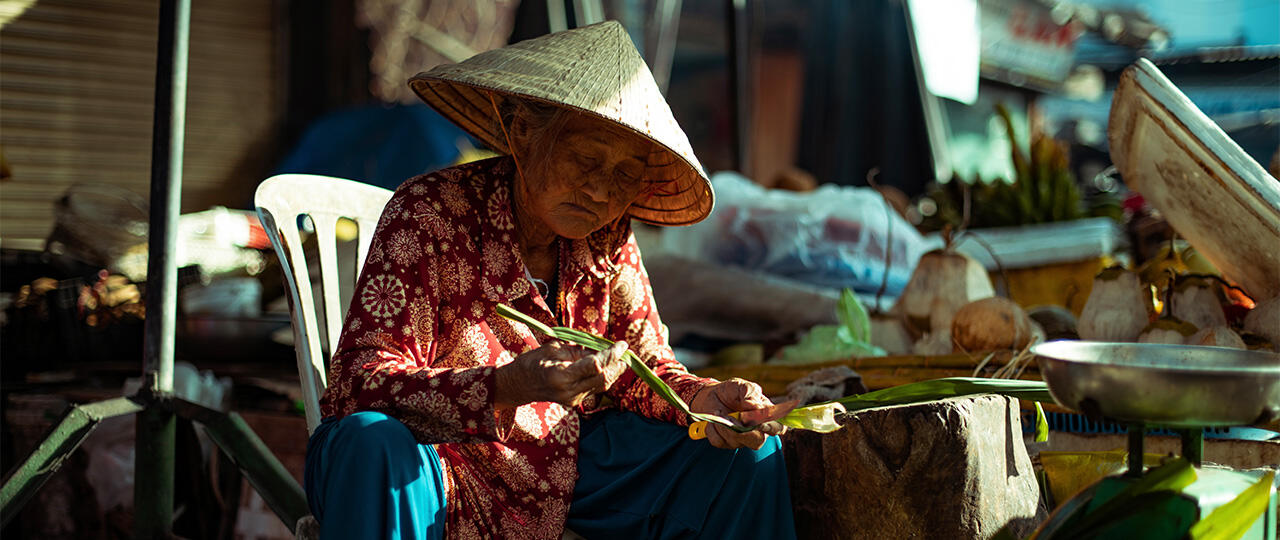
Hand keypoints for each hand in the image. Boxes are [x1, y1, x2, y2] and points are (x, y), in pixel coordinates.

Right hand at [494, 341, 629, 408]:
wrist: (518, 386)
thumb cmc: (532, 363)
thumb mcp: (553, 349)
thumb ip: (578, 349)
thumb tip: (600, 346)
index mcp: (561, 376)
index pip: (595, 365)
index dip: (611, 354)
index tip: (622, 344)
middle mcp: (569, 391)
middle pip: (603, 378)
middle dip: (618, 364)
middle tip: (626, 351)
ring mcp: (573, 399)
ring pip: (602, 385)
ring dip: (614, 371)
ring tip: (622, 357)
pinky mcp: (575, 402)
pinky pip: (595, 388)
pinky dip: (604, 376)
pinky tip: (608, 366)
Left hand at [690, 379, 786, 449]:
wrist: (711, 395)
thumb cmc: (732, 391)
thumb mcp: (742, 386)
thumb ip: (750, 393)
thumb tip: (755, 406)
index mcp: (766, 417)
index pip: (778, 428)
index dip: (772, 428)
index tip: (761, 423)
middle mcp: (755, 431)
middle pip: (757, 441)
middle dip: (743, 431)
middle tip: (731, 417)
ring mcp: (740, 438)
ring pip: (736, 441)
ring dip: (725, 426)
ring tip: (719, 411)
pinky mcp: (725, 442)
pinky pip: (720, 442)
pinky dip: (713, 429)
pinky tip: (714, 419)